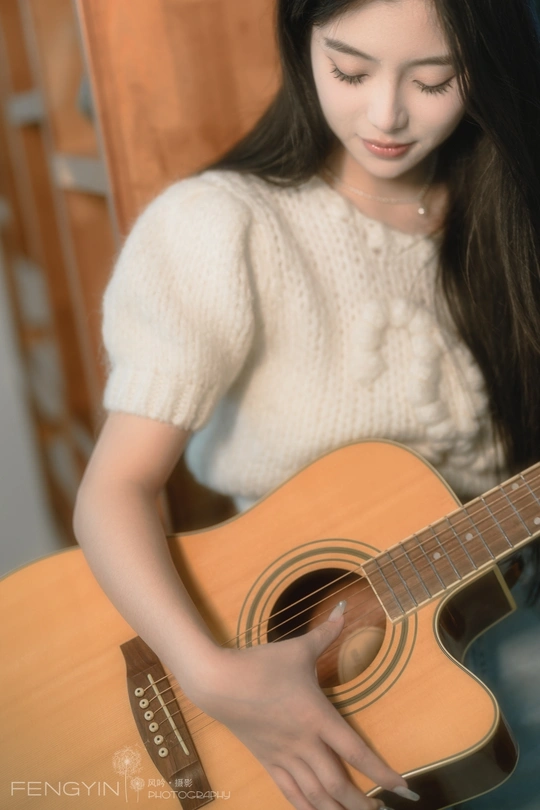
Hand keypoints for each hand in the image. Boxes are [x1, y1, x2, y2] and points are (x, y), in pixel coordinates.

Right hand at [179, 603, 410, 809]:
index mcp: (317, 716)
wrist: (217, 682)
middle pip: (338, 783)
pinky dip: (306, 808)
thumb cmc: (260, 664)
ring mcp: (284, 756)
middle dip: (362, 803)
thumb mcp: (297, 648)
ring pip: (315, 794)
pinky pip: (290, 792)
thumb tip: (343, 608)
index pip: (356, 751)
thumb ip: (325, 632)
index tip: (402, 788)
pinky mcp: (267, 761)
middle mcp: (304, 743)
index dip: (382, 772)